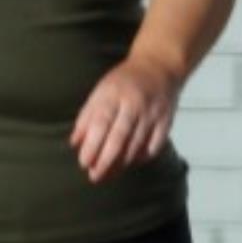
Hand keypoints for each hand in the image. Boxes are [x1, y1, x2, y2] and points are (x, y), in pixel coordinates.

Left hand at [70, 53, 180, 183]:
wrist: (159, 66)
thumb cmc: (125, 80)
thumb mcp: (101, 91)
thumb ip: (87, 116)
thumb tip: (75, 143)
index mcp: (114, 93)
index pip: (101, 123)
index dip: (92, 145)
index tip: (84, 162)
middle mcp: (134, 103)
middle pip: (119, 137)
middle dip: (105, 160)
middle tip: (94, 176)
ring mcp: (152, 112)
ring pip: (137, 144)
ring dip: (121, 163)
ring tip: (109, 174)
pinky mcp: (166, 120)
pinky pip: (155, 145)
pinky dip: (142, 157)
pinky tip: (131, 162)